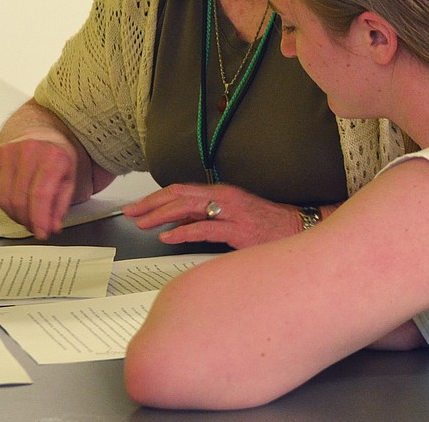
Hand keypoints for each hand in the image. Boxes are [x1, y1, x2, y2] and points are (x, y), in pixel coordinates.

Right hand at [0, 135, 87, 240]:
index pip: (41, 195)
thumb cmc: (56, 157)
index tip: (41, 233)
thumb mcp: (69, 179)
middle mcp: (30, 151)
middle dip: (27, 220)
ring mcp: (9, 151)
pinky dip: (4, 203)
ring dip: (14, 215)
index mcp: (53, 156)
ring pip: (4, 198)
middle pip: (20, 200)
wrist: (41, 134)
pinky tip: (15, 202)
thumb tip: (51, 227)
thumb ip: (60, 205)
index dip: (39, 219)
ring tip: (26, 216)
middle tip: (35, 226)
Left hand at [122, 183, 308, 248]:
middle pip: (177, 195)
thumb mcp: (230, 218)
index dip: (155, 198)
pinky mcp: (238, 229)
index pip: (179, 191)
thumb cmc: (266, 226)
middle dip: (150, 204)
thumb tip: (178, 227)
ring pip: (186, 208)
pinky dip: (182, 232)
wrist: (298, 230)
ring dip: (160, 215)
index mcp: (220, 193)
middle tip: (130, 213)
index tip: (136, 207)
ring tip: (142, 223)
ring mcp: (230, 211)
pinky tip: (167, 238)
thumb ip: (205, 219)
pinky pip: (204, 228)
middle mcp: (223, 197)